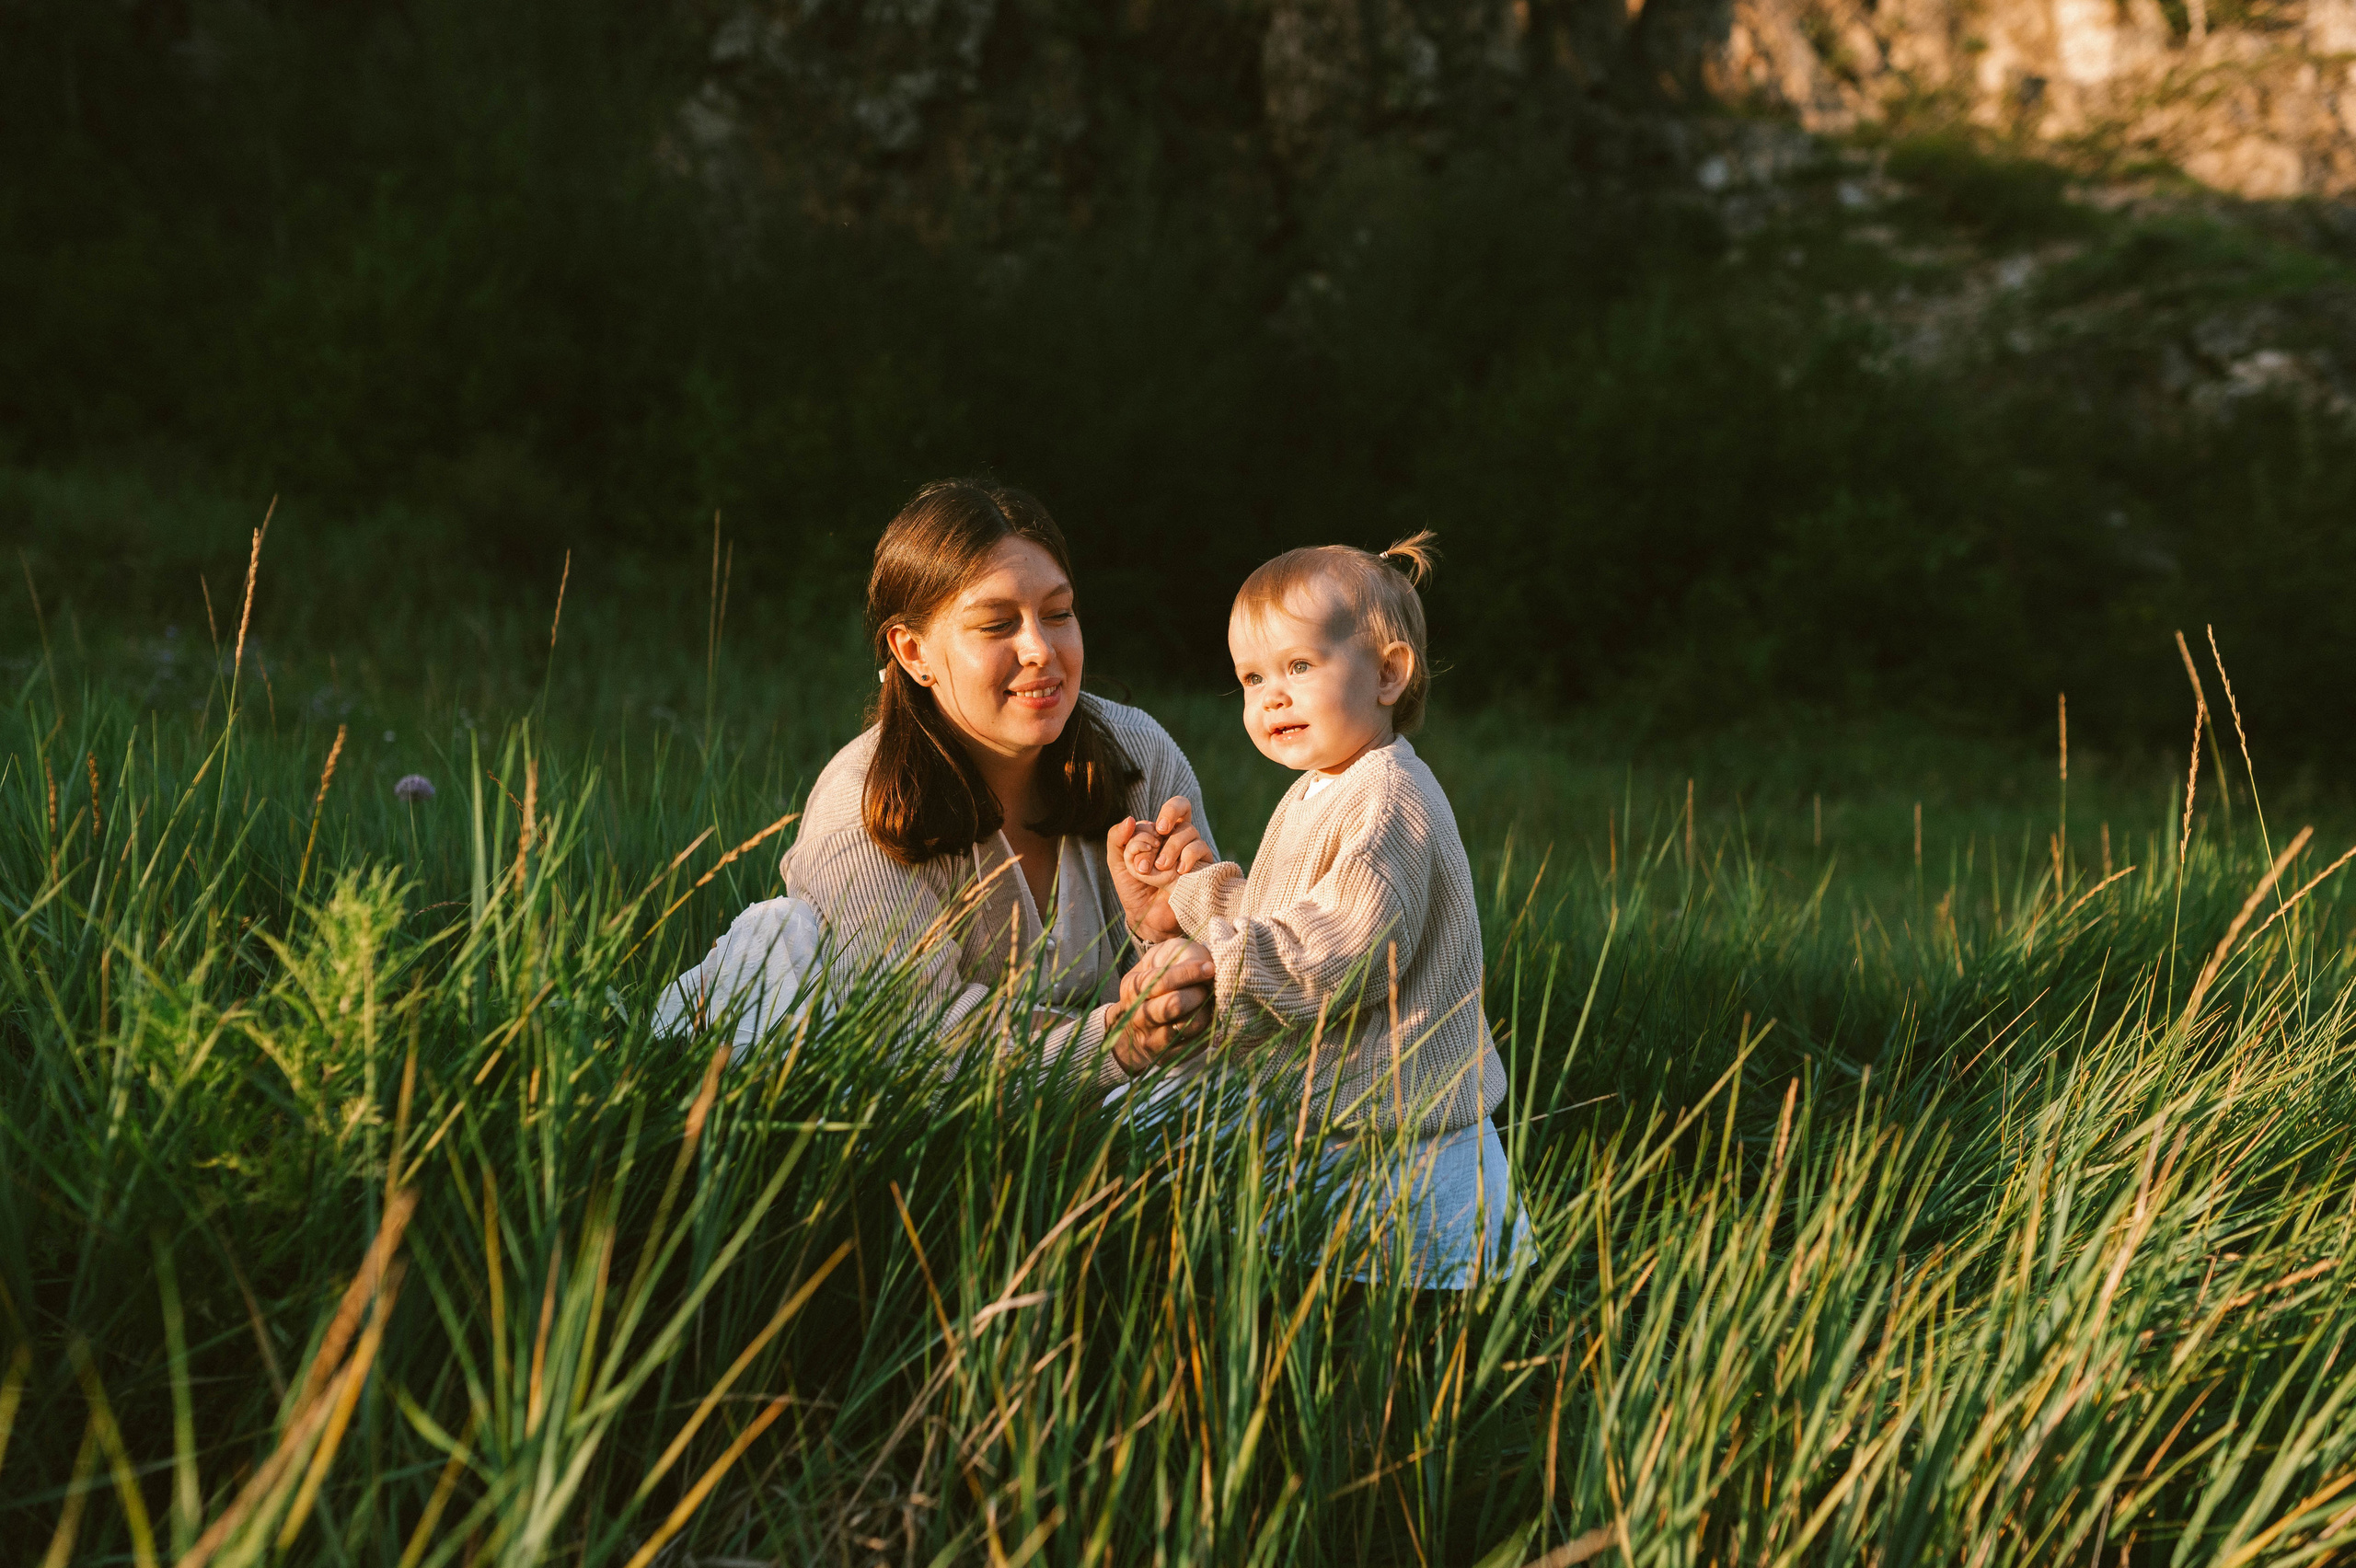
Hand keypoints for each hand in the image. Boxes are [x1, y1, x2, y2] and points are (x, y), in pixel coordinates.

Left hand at [1108, 797, 1213, 942]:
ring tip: (1161, 867)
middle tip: (1160, 830)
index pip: (1163, 811)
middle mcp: (1176, 837)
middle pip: (1183, 806)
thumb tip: (1130, 818)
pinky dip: (1188, 857)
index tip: (1151, 836)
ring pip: (1189, 831)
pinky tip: (1178, 871)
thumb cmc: (1133, 888)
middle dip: (1171, 811)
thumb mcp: (1117, 861)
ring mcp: (1191, 850)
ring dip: (1172, 847)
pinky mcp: (1202, 866)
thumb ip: (1117, 838)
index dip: (1157, 819)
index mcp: (1157, 833)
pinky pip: (1201, 849)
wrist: (1147, 916)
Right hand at [1109, 941, 1215, 1074]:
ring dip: (1205, 1011)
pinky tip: (1209, 1017)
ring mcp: (1150, 1039)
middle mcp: (1137, 1016)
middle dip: (1197, 993)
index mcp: (1133, 988)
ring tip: (1209, 1002)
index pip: (1161, 980)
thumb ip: (1179, 956)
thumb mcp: (1161, 959)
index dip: (1188, 972)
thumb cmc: (1160, 980)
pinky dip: (1207, 1029)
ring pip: (1186, 1026)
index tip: (1209, 968)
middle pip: (1173, 1005)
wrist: (1140, 1021)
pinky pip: (1194, 1044)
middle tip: (1208, 987)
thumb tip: (1206, 967)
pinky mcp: (1167, 1056)